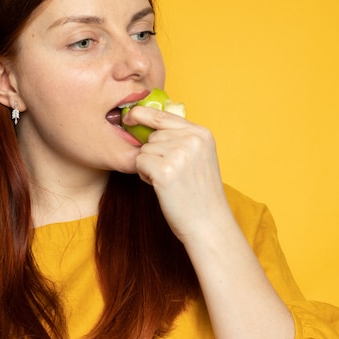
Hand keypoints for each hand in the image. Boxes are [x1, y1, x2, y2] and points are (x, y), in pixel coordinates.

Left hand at [122, 105, 233, 243]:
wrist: (208, 224)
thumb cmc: (200, 194)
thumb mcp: (199, 157)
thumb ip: (181, 139)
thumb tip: (147, 123)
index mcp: (202, 133)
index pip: (164, 115)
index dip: (142, 114)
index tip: (130, 116)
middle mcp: (191, 139)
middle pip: (152, 135)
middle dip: (153, 153)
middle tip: (172, 174)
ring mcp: (178, 154)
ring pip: (143, 150)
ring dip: (149, 166)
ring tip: (169, 181)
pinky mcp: (164, 170)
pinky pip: (138, 163)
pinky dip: (144, 176)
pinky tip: (161, 187)